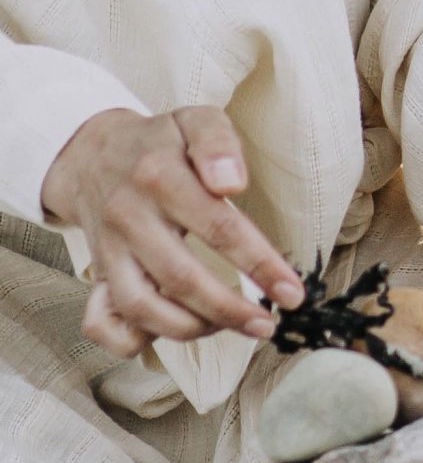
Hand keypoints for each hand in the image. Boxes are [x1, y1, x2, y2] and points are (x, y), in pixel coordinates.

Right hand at [41, 106, 303, 357]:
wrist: (90, 154)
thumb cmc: (160, 144)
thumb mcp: (194, 121)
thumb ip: (218, 143)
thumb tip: (232, 183)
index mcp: (158, 175)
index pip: (218, 228)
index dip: (260, 266)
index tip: (291, 293)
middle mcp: (128, 217)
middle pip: (181, 278)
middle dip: (231, 311)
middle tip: (267, 325)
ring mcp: (108, 250)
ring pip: (143, 308)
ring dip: (194, 329)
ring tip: (233, 326)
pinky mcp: (97, 274)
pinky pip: (102, 324)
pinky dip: (136, 341)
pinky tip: (178, 331)